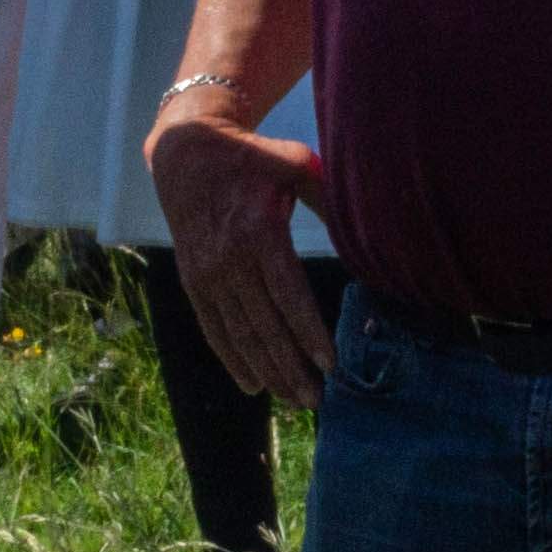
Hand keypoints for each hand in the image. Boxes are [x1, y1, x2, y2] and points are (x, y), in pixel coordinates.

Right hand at [152, 104, 335, 403]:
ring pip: (239, 334)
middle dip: (291, 366)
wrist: (187, 151)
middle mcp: (229, 259)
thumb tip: (364, 223)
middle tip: (316, 399)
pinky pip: (213, 328)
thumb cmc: (253, 157)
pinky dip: (231, 360)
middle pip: (264, 325)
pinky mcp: (192, 281)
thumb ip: (326, 195)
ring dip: (265, 371)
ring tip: (293, 400)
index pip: (288, 294)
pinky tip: (252, 385)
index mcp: (258, 230)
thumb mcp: (294, 163)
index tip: (329, 364)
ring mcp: (207, 273)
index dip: (308, 332)